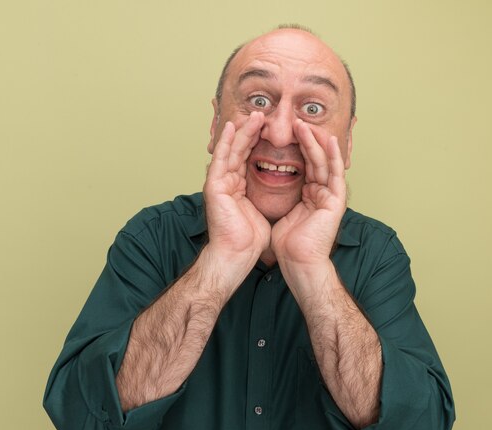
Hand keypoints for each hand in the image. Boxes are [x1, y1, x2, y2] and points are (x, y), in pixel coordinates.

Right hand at [203, 112, 270, 273]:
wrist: (237, 254)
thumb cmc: (249, 239)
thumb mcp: (261, 210)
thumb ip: (263, 196)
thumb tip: (277, 191)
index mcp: (236, 187)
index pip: (248, 159)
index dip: (258, 142)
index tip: (270, 128)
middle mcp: (226, 182)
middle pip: (240, 150)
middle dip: (251, 131)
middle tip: (262, 114)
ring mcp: (218, 183)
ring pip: (232, 150)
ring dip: (242, 131)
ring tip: (254, 114)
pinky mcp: (214, 186)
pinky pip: (222, 159)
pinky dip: (226, 142)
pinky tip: (232, 127)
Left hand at [271, 119, 346, 268]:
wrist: (297, 262)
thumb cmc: (287, 244)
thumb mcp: (280, 211)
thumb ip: (280, 196)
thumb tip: (263, 185)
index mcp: (311, 195)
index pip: (304, 165)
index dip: (295, 148)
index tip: (284, 133)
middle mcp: (322, 193)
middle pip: (314, 159)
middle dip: (305, 139)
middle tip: (295, 121)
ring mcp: (331, 196)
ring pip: (323, 162)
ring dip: (314, 142)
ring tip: (305, 124)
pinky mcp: (336, 200)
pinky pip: (335, 173)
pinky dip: (333, 156)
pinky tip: (328, 140)